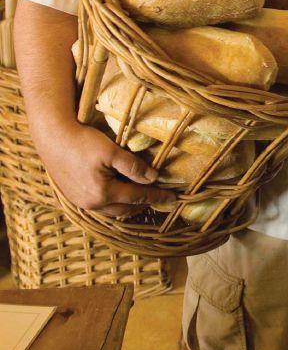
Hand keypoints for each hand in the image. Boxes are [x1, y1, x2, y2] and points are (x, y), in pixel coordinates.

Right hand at [40, 121, 174, 217]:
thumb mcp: (111, 151)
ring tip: (140, 200)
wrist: (52, 137)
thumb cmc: (82, 142)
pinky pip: (99, 208)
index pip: (137, 197)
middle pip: (124, 210)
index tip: (172, 197)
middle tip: (158, 198)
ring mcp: (81, 202)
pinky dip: (113, 205)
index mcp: (103, 193)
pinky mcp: (73, 196)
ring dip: (127, 207)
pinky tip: (117, 197)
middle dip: (143, 205)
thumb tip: (153, 178)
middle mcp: (92, 204)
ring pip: (111, 212)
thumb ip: (133, 166)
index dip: (156, 196)